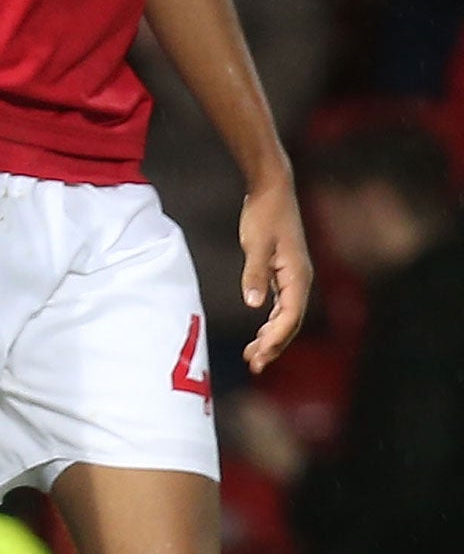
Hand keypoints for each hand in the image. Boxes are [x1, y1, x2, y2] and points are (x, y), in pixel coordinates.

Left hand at [238, 178, 311, 373]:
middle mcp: (300, 280)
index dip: (275, 339)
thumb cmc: (264, 214)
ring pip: (286, 316)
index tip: (259, 356)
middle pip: (291, 322)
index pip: (290, 317)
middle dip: (274, 345)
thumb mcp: (256, 243)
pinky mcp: (285, 271)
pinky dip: (272, 321)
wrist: (272, 189)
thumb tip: (254, 305)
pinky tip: (260, 332)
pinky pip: (282, 305)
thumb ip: (255, 274)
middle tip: (254, 365)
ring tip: (253, 356)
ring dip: (272, 336)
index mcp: (298, 276)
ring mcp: (294, 276)